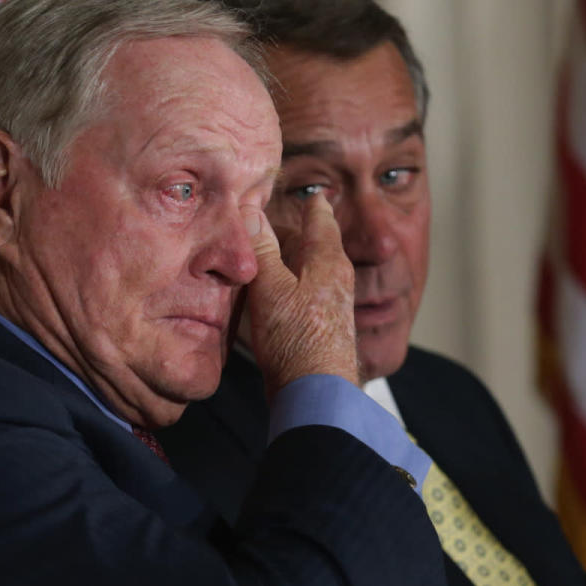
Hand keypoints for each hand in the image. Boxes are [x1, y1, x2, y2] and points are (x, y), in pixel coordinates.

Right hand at [241, 193, 357, 398]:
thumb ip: (261, 249)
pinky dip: (284, 284)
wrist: (315, 394)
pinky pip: (300, 291)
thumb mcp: (270, 288)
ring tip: (256, 257)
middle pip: (310, 242)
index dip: (308, 202)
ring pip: (304, 268)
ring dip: (283, 260)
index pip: (320, 217)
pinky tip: (265, 294)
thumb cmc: (296, 340)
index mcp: (328, 259)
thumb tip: (250, 212)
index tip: (302, 190)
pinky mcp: (319, 324)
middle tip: (259, 223)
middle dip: (287, 232)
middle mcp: (335, 277)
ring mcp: (329, 302)